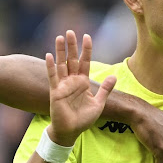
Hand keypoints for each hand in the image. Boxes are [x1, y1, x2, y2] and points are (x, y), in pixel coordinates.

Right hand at [46, 30, 116, 145]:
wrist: (71, 131)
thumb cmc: (83, 118)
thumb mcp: (99, 103)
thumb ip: (105, 89)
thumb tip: (114, 76)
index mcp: (83, 82)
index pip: (85, 62)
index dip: (86, 49)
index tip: (87, 36)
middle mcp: (72, 81)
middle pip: (72, 59)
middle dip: (72, 46)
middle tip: (70, 31)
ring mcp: (63, 85)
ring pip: (61, 64)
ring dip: (60, 51)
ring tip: (59, 37)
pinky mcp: (55, 92)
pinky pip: (53, 77)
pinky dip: (51, 66)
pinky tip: (48, 55)